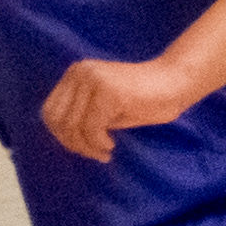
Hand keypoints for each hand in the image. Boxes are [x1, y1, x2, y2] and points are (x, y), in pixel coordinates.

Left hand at [36, 54, 203, 161]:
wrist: (176, 83)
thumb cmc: (143, 100)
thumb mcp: (102, 109)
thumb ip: (80, 117)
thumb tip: (63, 138)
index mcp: (75, 74)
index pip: (50, 111)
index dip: (61, 135)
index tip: (81, 148)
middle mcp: (80, 72)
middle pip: (57, 120)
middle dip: (73, 144)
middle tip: (94, 154)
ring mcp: (93, 78)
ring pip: (73, 125)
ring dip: (87, 147)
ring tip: (103, 154)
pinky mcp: (108, 90)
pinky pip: (91, 127)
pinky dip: (98, 143)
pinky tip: (110, 145)